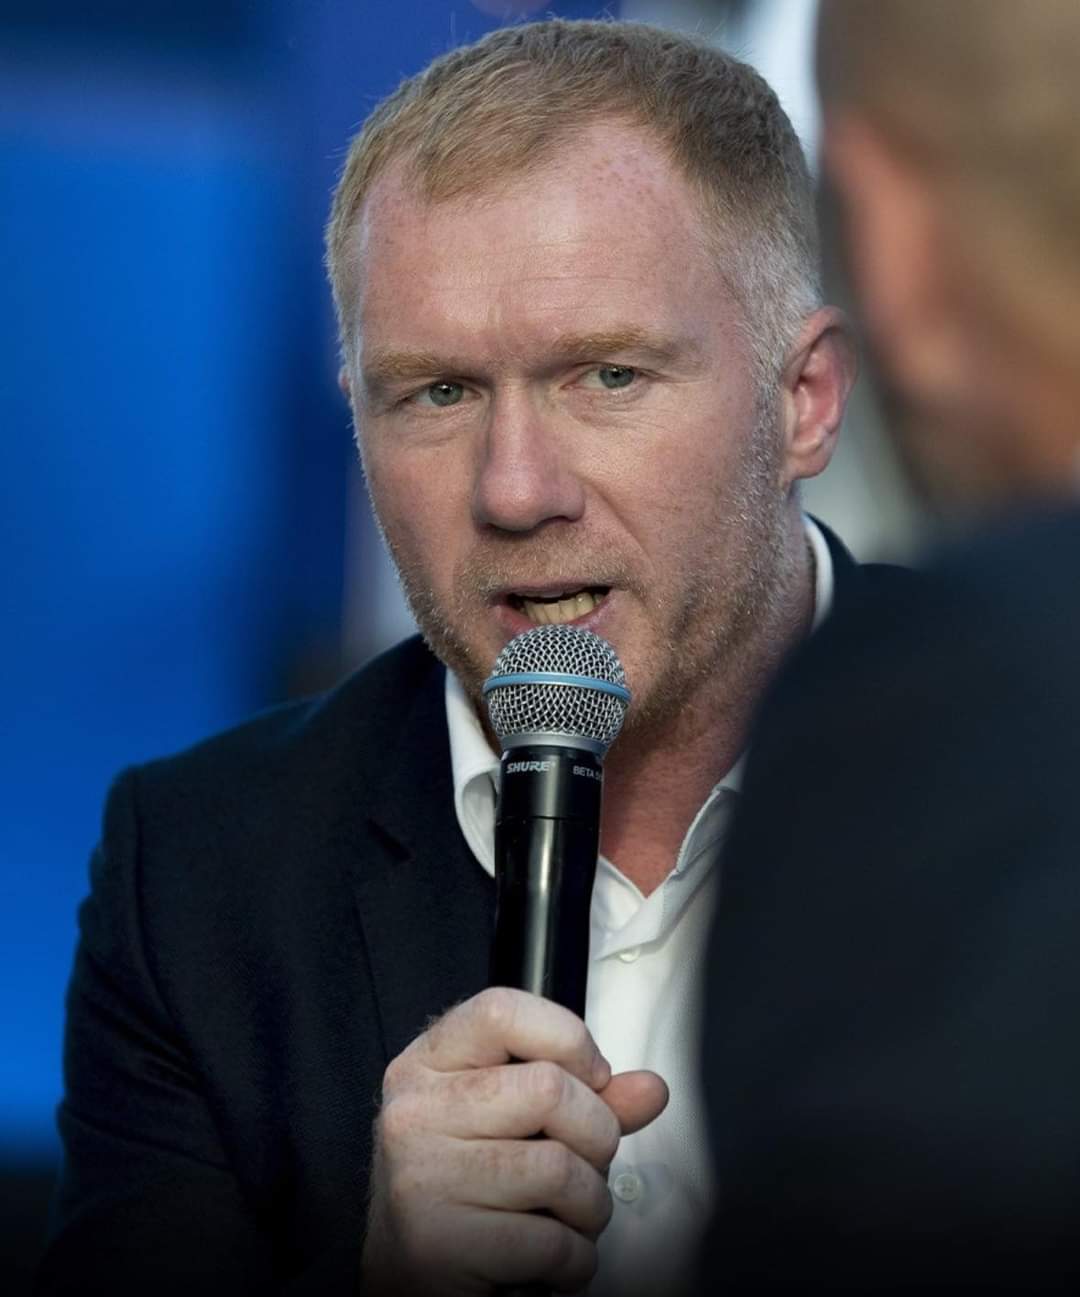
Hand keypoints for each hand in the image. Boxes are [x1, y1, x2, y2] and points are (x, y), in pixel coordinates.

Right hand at [360, 987, 667, 1295]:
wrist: (405, 1271)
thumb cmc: (463, 1186)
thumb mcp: (514, 1121)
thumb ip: (584, 1097)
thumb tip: (650, 1089)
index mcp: (430, 1063)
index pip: (502, 1011)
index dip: (568, 1039)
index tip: (591, 1077)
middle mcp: (416, 1110)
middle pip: (548, 1089)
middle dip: (596, 1136)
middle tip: (586, 1162)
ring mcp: (422, 1174)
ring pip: (558, 1168)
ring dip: (590, 1205)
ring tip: (570, 1215)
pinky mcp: (437, 1241)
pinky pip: (549, 1242)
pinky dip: (573, 1259)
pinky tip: (553, 1258)